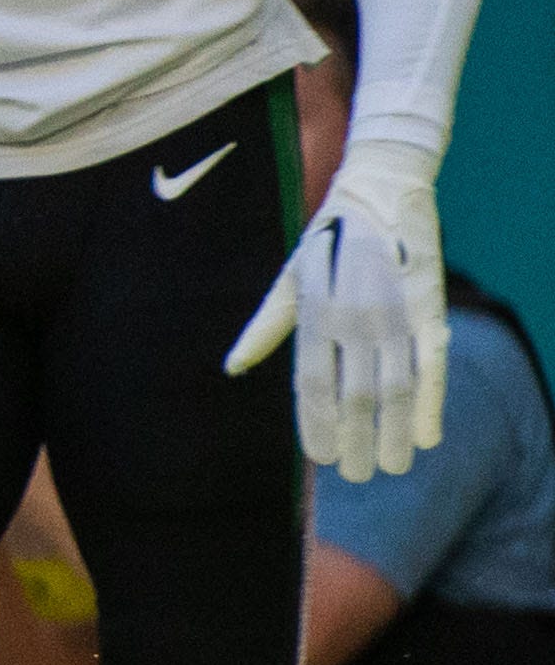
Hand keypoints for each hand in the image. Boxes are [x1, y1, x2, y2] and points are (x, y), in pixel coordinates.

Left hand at [226, 146, 447, 480]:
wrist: (380, 188)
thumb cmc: (327, 239)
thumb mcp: (289, 278)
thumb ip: (265, 327)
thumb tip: (233, 366)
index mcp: (315, 313)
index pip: (312, 384)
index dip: (316, 425)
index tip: (320, 458)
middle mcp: (353, 318)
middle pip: (354, 395)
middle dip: (356, 441)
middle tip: (358, 476)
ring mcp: (393, 313)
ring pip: (395, 387)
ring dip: (394, 432)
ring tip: (392, 467)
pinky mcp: (429, 306)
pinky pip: (432, 364)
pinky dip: (431, 403)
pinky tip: (428, 437)